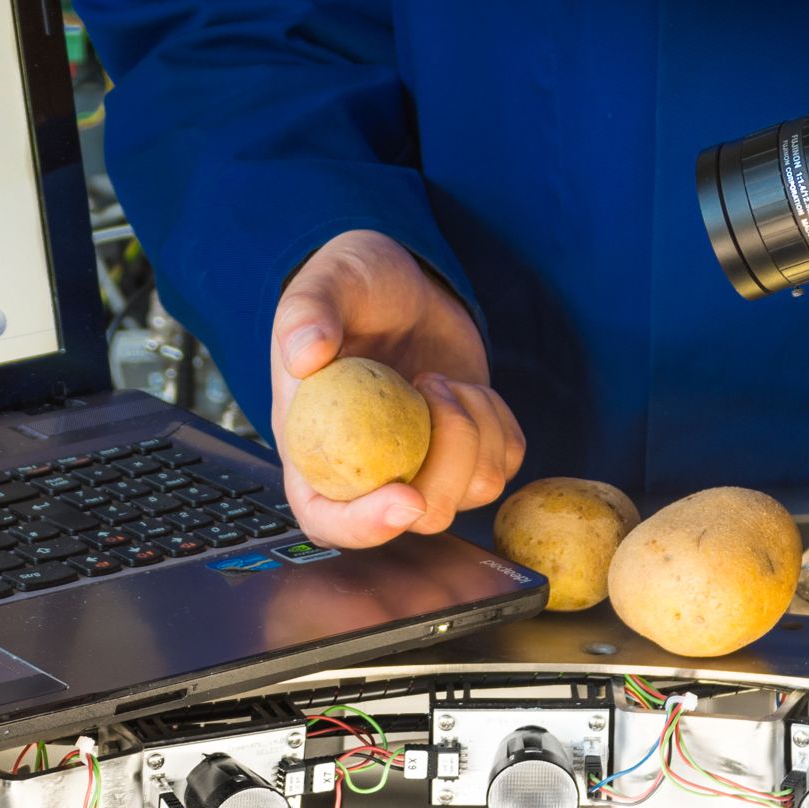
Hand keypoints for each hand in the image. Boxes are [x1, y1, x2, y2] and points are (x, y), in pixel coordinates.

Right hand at [270, 229, 523, 547]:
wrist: (403, 281)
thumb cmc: (351, 287)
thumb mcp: (323, 285)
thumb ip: (305, 315)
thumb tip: (304, 356)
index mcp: (319, 452)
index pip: (328, 520)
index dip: (365, 527)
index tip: (405, 499)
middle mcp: (371, 472)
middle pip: (419, 518)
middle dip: (447, 462)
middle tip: (432, 384)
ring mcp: (425, 466)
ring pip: (473, 493)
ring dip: (474, 431)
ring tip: (438, 378)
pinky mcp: (468, 452)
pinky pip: (504, 464)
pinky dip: (498, 424)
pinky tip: (464, 387)